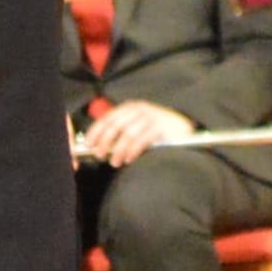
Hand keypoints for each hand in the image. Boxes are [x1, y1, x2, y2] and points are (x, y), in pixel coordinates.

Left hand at [77, 100, 197, 166]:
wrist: (183, 126)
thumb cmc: (156, 129)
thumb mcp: (136, 125)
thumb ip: (121, 132)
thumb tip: (101, 147)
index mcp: (130, 107)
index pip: (108, 118)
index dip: (96, 130)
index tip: (88, 144)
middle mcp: (139, 109)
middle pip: (116, 125)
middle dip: (104, 141)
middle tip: (99, 155)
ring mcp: (151, 117)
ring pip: (128, 134)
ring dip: (118, 150)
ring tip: (114, 162)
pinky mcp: (161, 127)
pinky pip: (142, 140)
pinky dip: (133, 151)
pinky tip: (129, 159)